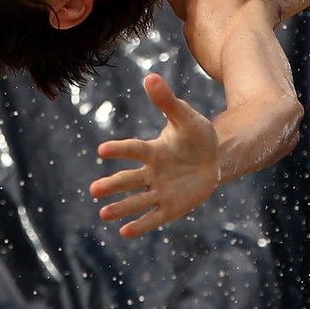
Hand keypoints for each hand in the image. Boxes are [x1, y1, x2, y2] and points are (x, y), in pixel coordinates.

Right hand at [90, 74, 219, 237]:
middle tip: (93, 189)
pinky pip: (154, 216)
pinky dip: (140, 224)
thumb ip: (167, 101)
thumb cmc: (196, 134)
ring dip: (121, 208)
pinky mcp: (171, 207)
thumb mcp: (185, 117)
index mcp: (154, 150)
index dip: (120, 149)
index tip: (102, 149)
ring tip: (103, 214)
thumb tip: (149, 76)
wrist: (215, 157)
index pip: (135, 149)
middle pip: (130, 180)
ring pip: (137, 201)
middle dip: (112, 185)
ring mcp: (161, 190)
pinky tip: (125, 232)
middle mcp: (153, 172)